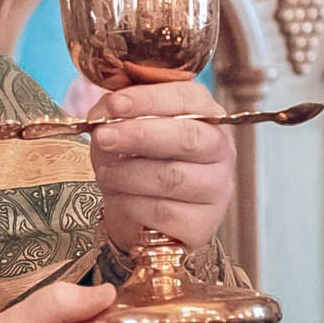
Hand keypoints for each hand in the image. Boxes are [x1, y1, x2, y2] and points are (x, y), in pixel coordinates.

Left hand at [86, 80, 235, 252]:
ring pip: (170, 177)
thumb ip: (116, 114)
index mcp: (208, 117)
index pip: (189, 99)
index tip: (116, 103)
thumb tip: (103, 113)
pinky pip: (161, 211)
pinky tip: (117, 197)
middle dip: (139, 134)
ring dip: (127, 173)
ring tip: (105, 172)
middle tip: (103, 136)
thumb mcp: (127, 131)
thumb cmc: (141, 162)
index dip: (151, 99)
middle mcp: (220, 151)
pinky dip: (129, 202)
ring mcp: (216, 189)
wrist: (148, 216)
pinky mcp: (201, 223)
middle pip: (186, 137)